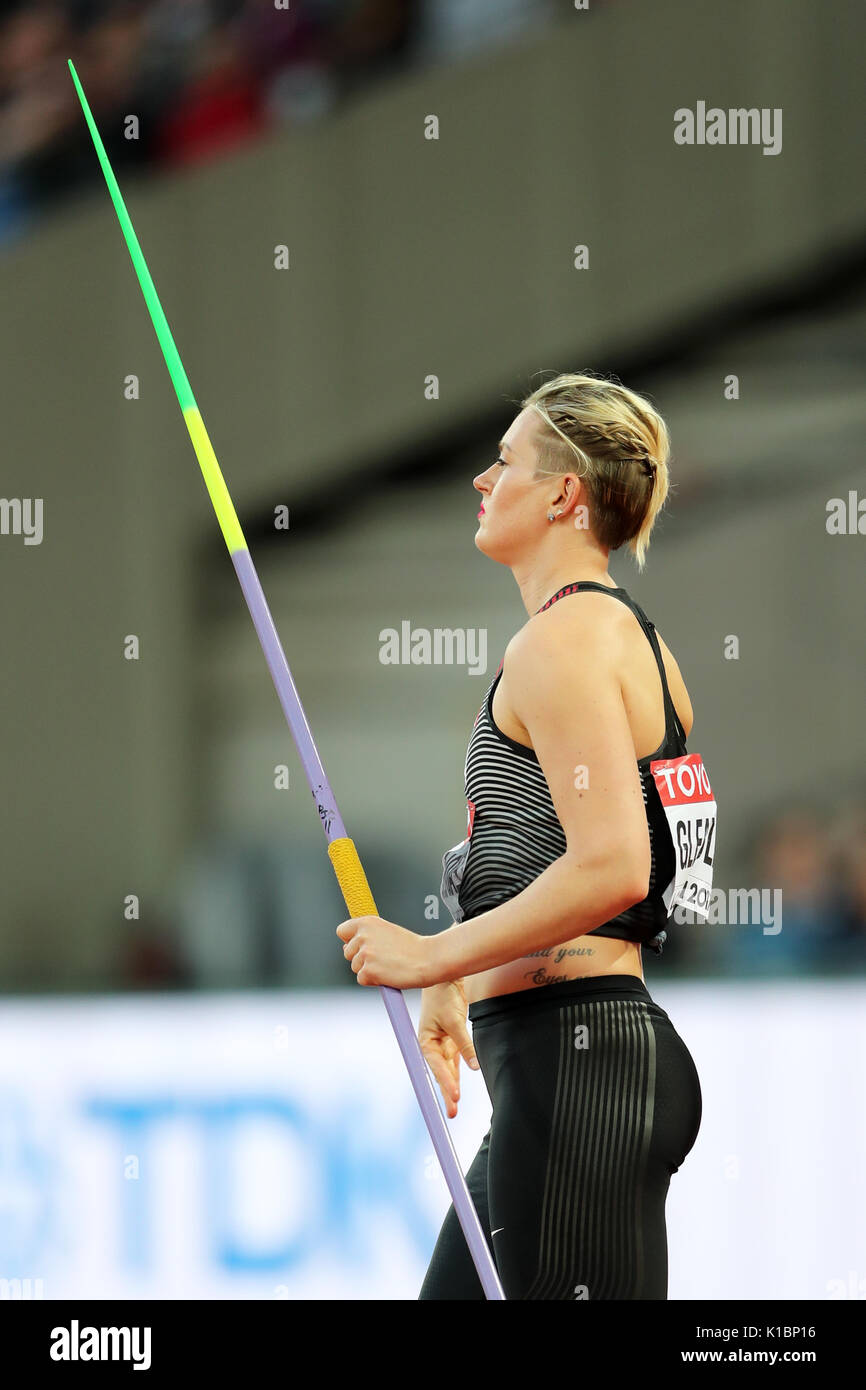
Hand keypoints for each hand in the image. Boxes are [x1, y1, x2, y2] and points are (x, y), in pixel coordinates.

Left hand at [336, 915, 436, 989]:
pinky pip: (362, 979)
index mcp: (367, 922)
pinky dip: (373, 980)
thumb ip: (368, 935)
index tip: (362, 945)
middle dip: (361, 958)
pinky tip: (388, 974)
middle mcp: (363, 936)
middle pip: (347, 952)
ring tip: (388, 965)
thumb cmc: (411, 947)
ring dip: (369, 969)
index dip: (350, 940)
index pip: (342, 931)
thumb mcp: (387, 931)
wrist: (428, 958)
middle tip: (383, 958)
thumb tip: (346, 946)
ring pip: (355, 967)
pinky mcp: (368, 971)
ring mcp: (365, 954)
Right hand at [418, 980, 478, 1117]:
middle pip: (439, 1074)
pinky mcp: (452, 1041)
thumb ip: (464, 1044)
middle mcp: (432, 1046)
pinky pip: (455, 1061)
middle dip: (445, 1093)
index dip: (445, 1082)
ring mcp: (442, 1044)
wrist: (446, 978)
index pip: (436, 1067)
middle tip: (452, 1114)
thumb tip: (474, 1065)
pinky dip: (457, 1074)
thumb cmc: (443, 997)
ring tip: (454, 1108)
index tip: (455, 1096)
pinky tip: (457, 1089)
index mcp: (425, 1041)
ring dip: (451, 1087)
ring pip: (448, 1071)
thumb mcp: (454, 1021)